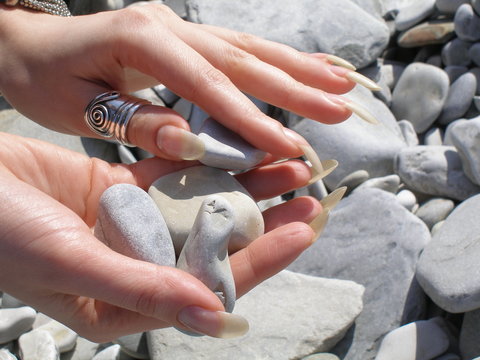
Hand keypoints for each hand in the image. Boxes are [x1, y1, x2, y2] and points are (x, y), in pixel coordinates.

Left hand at [0, 3, 370, 161]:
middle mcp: (169, 27)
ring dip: (297, 68)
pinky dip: (275, 61)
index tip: (287, 146)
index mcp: (142, 42)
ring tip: (341, 83)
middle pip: (242, 61)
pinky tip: (303, 68)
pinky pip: (237, 49)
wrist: (29, 45)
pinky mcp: (184, 37)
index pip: (208, 88)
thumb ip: (137, 123)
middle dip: (295, 87)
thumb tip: (191, 145)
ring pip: (249, 49)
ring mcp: (180, 27)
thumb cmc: (45, 78)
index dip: (249, 119)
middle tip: (341, 108)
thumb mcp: (78, 107)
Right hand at [0, 132, 321, 340]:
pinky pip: (176, 177)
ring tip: (288, 170)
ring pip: (202, 207)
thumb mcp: (71, 267)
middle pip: (216, 247)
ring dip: (245, 189)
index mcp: (129, 302)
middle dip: (265, 224)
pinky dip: (208, 165)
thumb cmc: (2, 237)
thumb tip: (214, 314)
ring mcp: (134, 226)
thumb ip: (144, 288)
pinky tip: (240, 151)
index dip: (259, 261)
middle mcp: (139, 266)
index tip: (302, 233)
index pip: (209, 286)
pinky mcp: (124, 191)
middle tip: (309, 200)